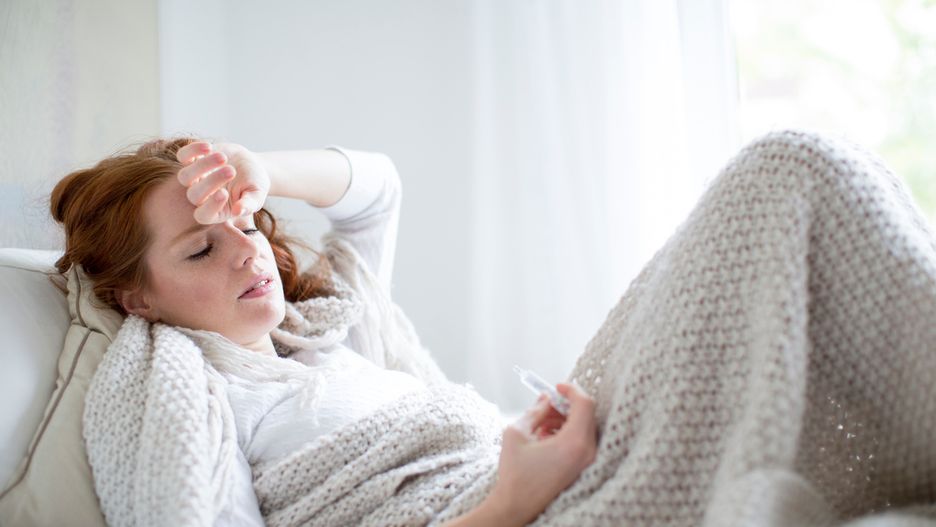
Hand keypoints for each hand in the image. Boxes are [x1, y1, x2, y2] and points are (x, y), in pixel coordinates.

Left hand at [175, 140, 270, 223]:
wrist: (251, 164)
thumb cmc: (254, 184)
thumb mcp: (257, 195)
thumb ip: (249, 204)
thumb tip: (239, 211)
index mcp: (217, 210)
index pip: (204, 215)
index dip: (209, 206)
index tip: (224, 193)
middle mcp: (202, 197)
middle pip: (194, 195)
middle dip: (211, 182)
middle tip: (232, 171)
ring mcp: (195, 179)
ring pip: (184, 177)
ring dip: (202, 166)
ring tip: (223, 157)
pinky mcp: (193, 160)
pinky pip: (183, 156)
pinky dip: (192, 150)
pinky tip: (209, 147)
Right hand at [486, 383, 597, 524]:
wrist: (516, 506)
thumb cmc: (515, 472)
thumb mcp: (518, 432)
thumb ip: (536, 410)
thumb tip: (547, 397)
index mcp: (574, 442)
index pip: (585, 404)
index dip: (571, 390)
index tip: (556, 387)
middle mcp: (587, 452)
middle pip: (586, 414)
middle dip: (565, 406)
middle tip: (545, 406)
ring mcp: (587, 462)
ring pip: (583, 426)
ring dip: (564, 419)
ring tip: (541, 426)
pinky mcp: (582, 468)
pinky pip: (581, 440)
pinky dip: (566, 432)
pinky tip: (545, 438)